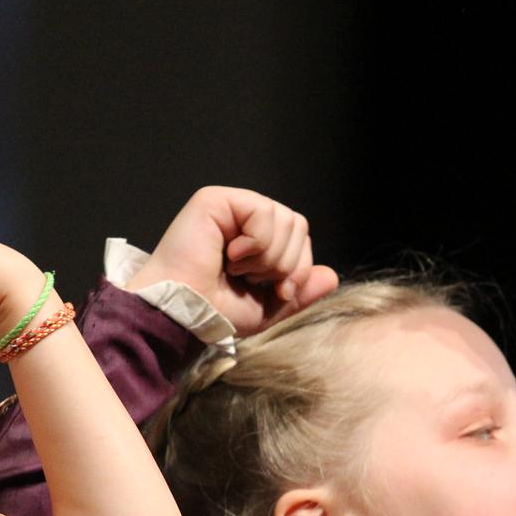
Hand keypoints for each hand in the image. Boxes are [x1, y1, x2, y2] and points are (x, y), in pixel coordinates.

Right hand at [125, 186, 338, 337]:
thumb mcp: (269, 308)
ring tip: (237, 268)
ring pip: (286, 219)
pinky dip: (255, 242)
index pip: (301, 239)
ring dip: (268, 256)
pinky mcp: (217, 200)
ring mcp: (232, 207)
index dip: (298, 269)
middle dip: (285, 263)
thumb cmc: (216, 313)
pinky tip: (230, 255)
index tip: (275, 292)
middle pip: (298, 225)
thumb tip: (331, 275)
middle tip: (252, 279)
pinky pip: (264, 211)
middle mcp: (245, 220)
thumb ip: (300, 291)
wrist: (184, 314)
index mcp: (258, 241)